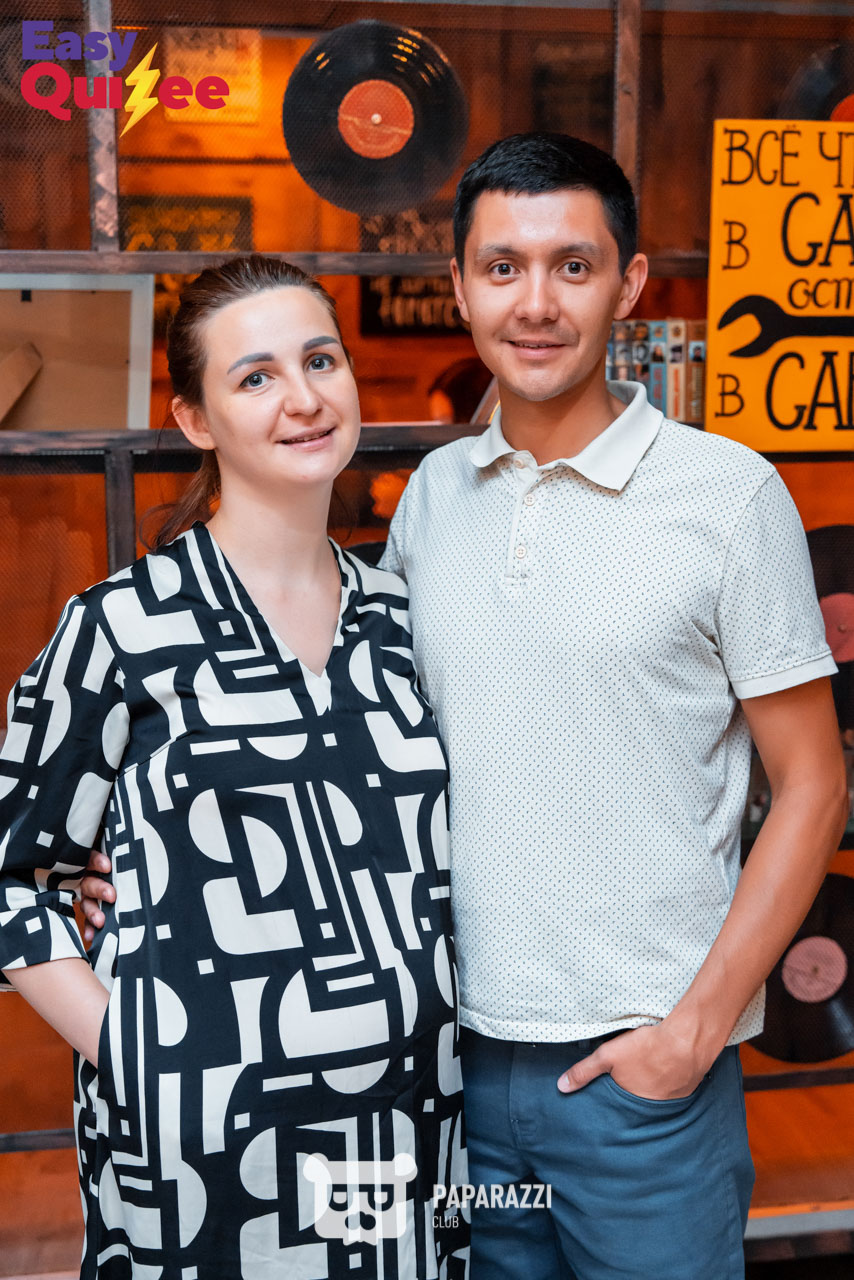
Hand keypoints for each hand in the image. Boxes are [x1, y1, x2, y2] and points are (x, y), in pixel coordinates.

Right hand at [79, 850, 114, 944]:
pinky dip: (89, 927)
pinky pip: (87, 917)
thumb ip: (119, 844)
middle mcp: (85, 875)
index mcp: (90, 857)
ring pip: (87, 901)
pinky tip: (91, 937)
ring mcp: (84, 891)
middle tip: (112, 896)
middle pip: (89, 881)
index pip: (90, 857)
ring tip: (101, 922)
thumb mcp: (112, 844)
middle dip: (100, 889)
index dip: (97, 861)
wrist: (113, 861)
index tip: (108, 866)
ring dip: (93, 912)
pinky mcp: (89, 904)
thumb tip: (140, 828)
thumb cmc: (119, 849)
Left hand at [556, 1023, 714, 1100]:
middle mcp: (653, 1108)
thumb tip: (561, 1087)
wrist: (687, 1040)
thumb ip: (584, 1072)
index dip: (614, 1097)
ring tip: (649, 1069)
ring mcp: (673, 1100)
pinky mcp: (688, 1089)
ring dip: (652, 1085)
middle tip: (633, 1074)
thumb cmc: (646, 1048)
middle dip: (633, 1091)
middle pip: (637, 1101)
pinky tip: (666, 1066)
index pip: (618, 1107)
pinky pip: (674, 1088)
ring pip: (656, 1094)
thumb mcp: (608, 1056)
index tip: (612, 1088)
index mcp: (632, 1105)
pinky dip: (669, 1079)